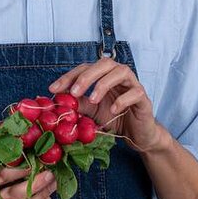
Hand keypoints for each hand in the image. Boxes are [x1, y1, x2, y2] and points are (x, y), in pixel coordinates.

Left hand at [49, 59, 166, 153]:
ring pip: (121, 72)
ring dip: (104, 84)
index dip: (69, 77)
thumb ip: (77, 103)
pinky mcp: (143, 98)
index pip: (85, 68)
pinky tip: (113, 110)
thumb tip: (56, 100)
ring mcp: (133, 84)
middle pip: (104, 63)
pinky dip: (122, 100)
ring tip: (93, 100)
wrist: (136, 135)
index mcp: (104, 75)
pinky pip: (135, 92)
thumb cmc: (114, 118)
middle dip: (87, 76)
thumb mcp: (91, 111)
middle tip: (74, 92)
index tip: (54, 89)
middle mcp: (119, 75)